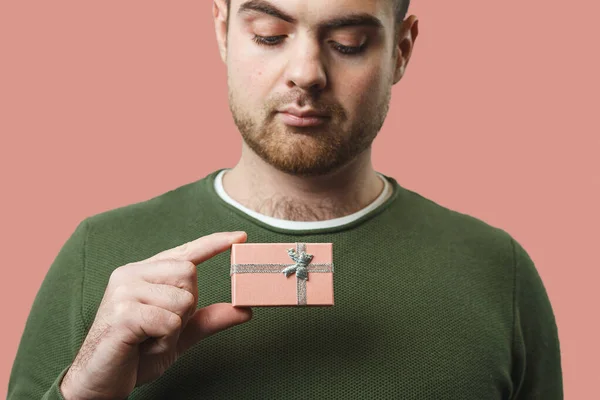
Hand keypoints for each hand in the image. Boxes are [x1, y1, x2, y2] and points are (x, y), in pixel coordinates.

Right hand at [59, 231, 250, 399]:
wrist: (100, 383)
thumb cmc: (136, 355)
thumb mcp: (180, 334)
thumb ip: (208, 319)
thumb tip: (245, 310)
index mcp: (144, 273)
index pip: (185, 252)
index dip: (214, 243)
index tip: (240, 236)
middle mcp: (131, 274)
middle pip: (188, 273)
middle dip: (188, 306)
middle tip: (163, 328)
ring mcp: (124, 291)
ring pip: (182, 299)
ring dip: (175, 328)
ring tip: (150, 338)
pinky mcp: (122, 313)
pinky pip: (169, 321)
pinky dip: (165, 339)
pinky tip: (143, 344)